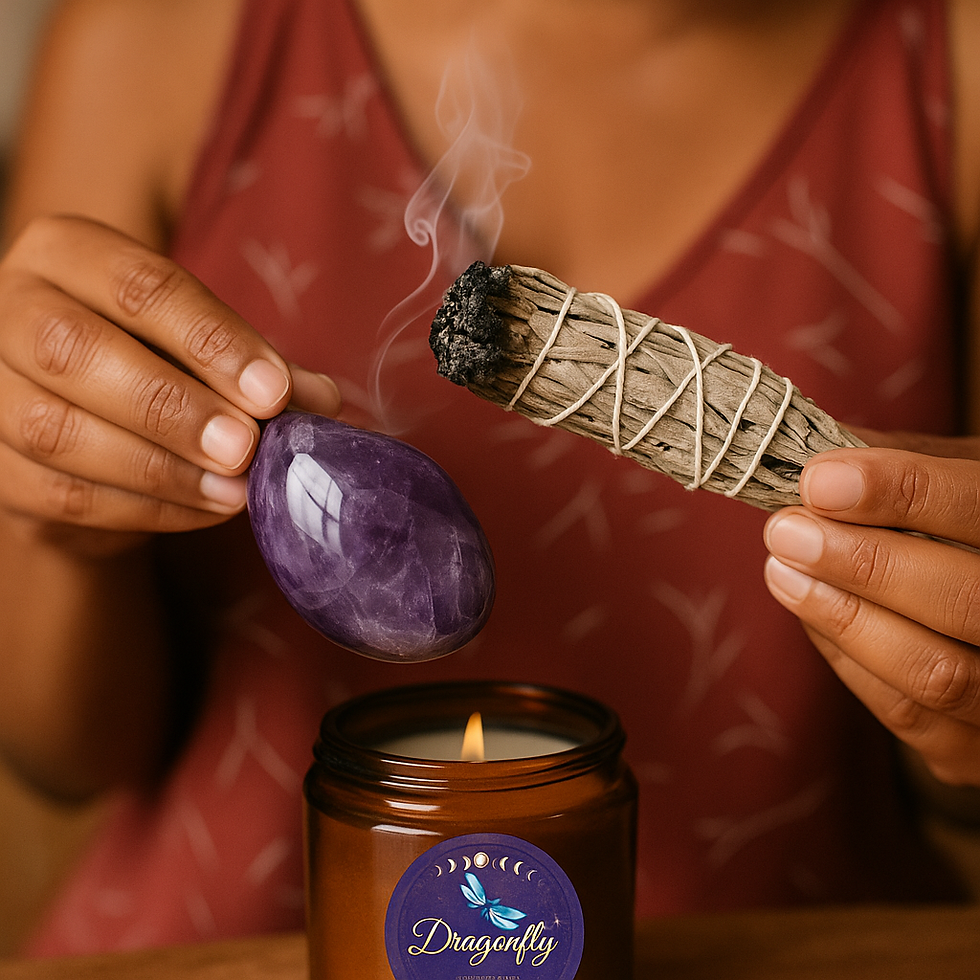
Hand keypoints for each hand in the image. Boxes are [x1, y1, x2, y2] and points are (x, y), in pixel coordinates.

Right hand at [0, 215, 339, 552]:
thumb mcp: (210, 348)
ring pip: (56, 431)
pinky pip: (62, 496)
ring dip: (161, 469)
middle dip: (171, 405)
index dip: (211, 341)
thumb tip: (320, 401)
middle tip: (245, 446)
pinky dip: (144, 510)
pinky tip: (204, 509)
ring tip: (235, 490)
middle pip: (76, 352)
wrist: (97, 423)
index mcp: (69, 255)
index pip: (139, 287)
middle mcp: (9, 309)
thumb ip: (262, 368)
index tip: (272, 392)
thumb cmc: (159, 361)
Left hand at [762, 433, 979, 787]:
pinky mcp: (977, 752)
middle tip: (786, 531)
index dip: (905, 491)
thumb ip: (906, 464)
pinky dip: (846, 657)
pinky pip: (906, 712)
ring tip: (782, 568)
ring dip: (842, 616)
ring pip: (934, 670)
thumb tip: (815, 452)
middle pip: (965, 600)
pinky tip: (811, 611)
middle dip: (863, 563)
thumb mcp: (962, 483)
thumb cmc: (972, 540)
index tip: (819, 479)